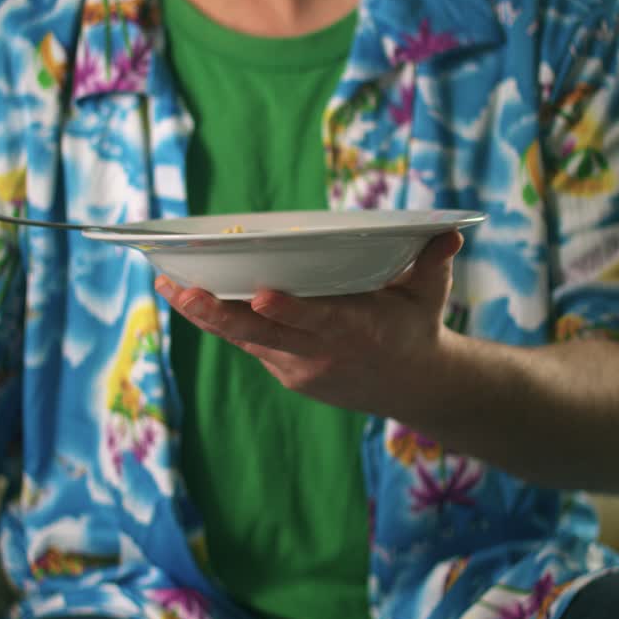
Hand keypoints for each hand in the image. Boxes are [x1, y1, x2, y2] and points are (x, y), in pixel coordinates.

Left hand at [156, 231, 464, 414]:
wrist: (413, 387)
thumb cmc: (417, 326)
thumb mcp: (431, 293)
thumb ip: (433, 261)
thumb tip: (450, 232)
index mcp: (361, 330)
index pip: (319, 320)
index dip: (288, 310)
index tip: (260, 292)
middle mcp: (325, 353)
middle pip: (264, 334)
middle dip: (219, 312)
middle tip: (181, 288)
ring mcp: (301, 368)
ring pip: (246, 339)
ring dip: (206, 315)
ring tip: (168, 285)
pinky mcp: (287, 373)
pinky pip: (249, 343)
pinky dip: (220, 322)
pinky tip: (188, 297)